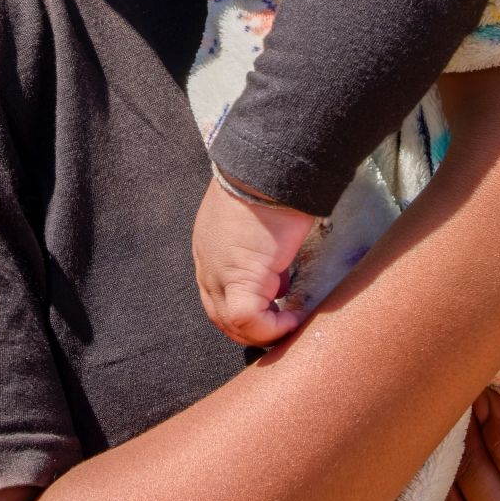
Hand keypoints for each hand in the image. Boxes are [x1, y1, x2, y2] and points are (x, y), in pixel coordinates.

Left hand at [191, 173, 320, 346]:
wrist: (270, 170)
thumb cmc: (270, 184)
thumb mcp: (259, 220)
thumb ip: (260, 251)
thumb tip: (278, 278)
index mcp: (208, 247)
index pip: (217, 292)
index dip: (243, 306)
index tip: (274, 303)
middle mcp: (207, 264)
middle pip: (219, 314)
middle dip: (250, 327)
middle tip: (278, 325)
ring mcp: (219, 274)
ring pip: (231, 323)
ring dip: (262, 330)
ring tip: (288, 323)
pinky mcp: (240, 279)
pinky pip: (249, 321)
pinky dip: (272, 328)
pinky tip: (293, 317)